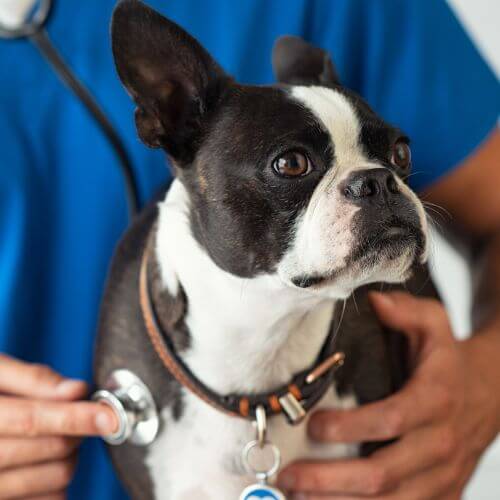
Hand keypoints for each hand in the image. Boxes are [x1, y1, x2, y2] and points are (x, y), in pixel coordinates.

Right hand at [0, 354, 117, 499]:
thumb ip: (30, 379)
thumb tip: (75, 390)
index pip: (33, 419)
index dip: (76, 417)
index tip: (109, 416)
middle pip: (51, 449)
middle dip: (77, 431)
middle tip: (77, 417)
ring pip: (54, 478)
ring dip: (71, 456)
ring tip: (60, 438)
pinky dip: (57, 484)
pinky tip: (47, 464)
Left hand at [277, 291, 499, 498]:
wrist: (492, 391)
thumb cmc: (450, 357)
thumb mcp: (434, 323)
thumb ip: (404, 310)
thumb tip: (373, 301)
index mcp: (435, 400)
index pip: (390, 420)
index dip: (350, 427)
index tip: (312, 425)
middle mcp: (440, 443)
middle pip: (384, 474)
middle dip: (332, 480)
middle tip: (289, 475)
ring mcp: (443, 475)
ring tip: (298, 498)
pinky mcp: (443, 493)